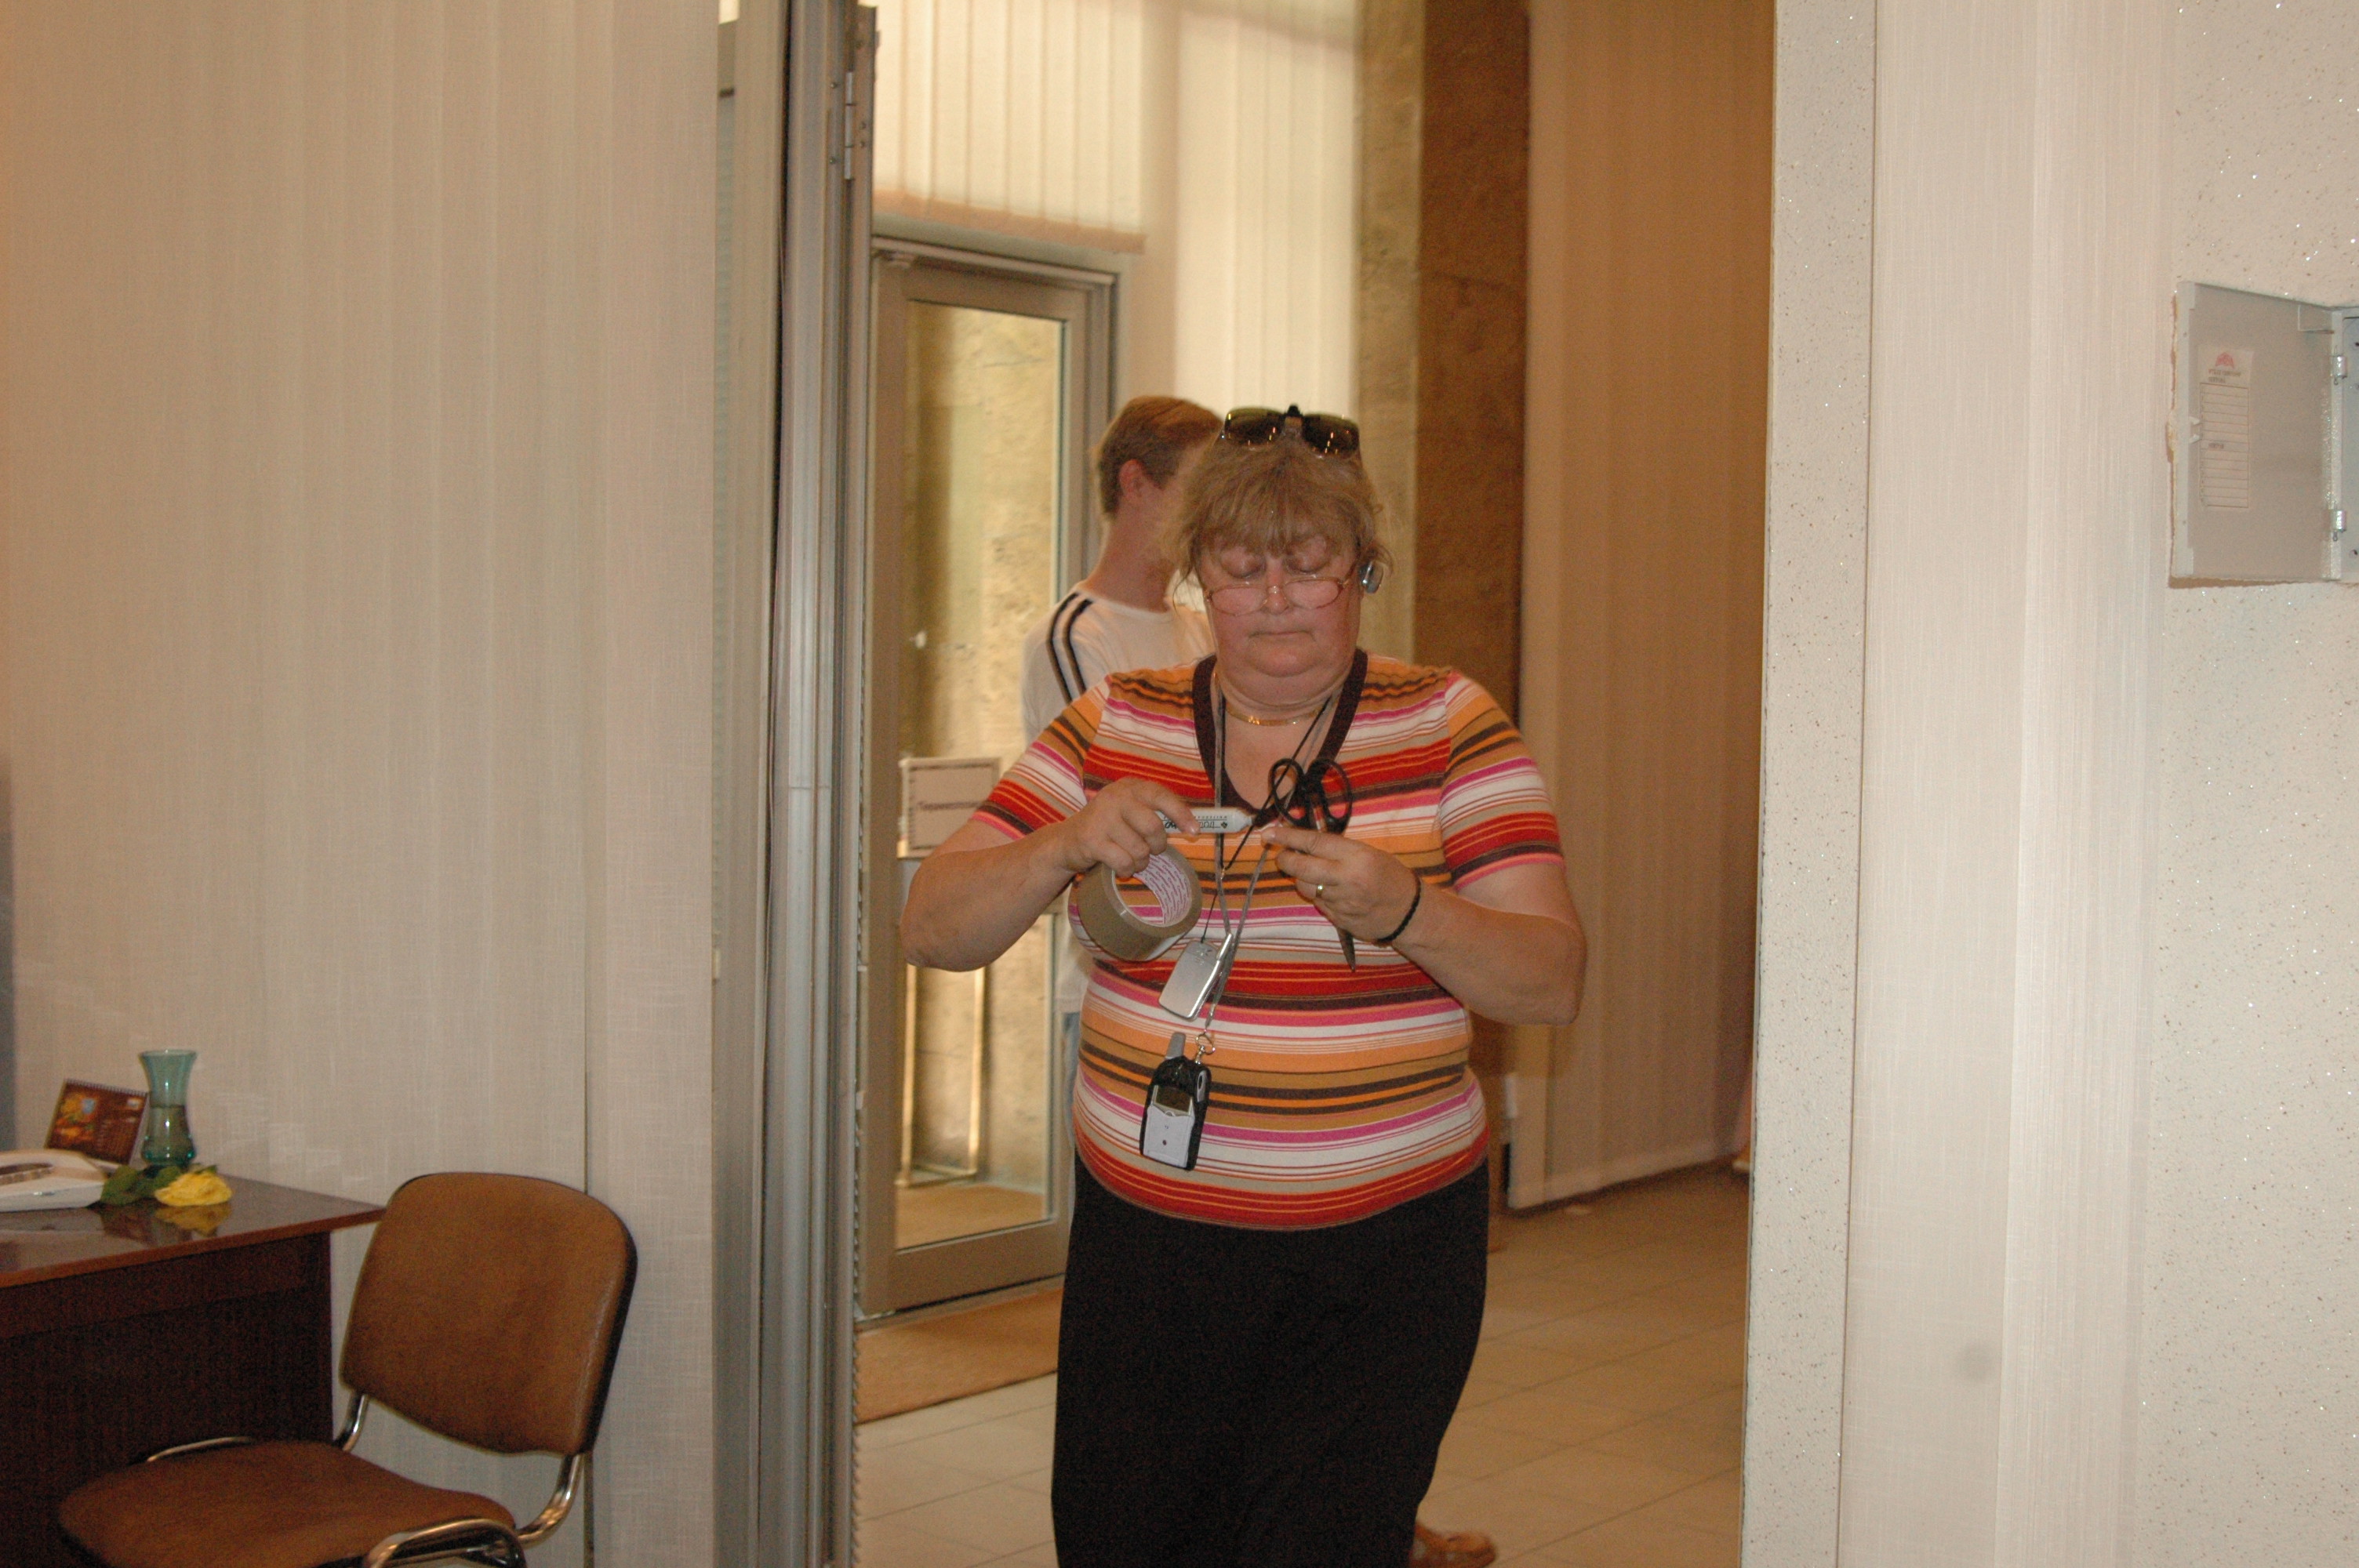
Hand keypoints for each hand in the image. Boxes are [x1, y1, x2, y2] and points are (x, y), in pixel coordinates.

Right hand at [1049, 778, 1198, 877]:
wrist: (1069, 840)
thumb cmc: (1110, 827)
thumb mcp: (1132, 812)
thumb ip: (1157, 814)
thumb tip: (1194, 828)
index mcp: (1130, 787)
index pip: (1161, 796)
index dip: (1181, 814)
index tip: (1194, 831)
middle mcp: (1115, 797)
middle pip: (1153, 827)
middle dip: (1157, 845)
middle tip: (1152, 849)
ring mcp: (1101, 818)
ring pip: (1139, 849)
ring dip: (1140, 861)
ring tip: (1130, 856)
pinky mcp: (1091, 840)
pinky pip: (1124, 862)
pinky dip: (1127, 870)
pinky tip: (1119, 865)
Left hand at [1266, 823, 1420, 940]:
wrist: (1409, 912)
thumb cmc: (1391, 876)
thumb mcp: (1369, 853)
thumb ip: (1338, 850)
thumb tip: (1304, 844)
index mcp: (1356, 857)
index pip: (1314, 842)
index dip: (1288, 837)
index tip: (1269, 833)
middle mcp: (1346, 879)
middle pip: (1301, 868)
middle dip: (1285, 859)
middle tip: (1281, 855)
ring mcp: (1341, 902)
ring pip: (1305, 888)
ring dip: (1302, 879)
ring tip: (1315, 874)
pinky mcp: (1338, 920)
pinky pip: (1317, 904)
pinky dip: (1318, 895)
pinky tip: (1331, 892)